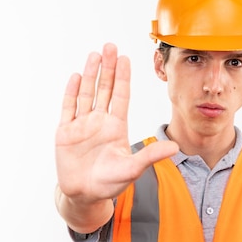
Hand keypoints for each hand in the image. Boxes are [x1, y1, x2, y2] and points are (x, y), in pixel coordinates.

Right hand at [55, 43, 177, 204]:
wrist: (84, 195)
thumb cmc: (109, 183)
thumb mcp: (132, 169)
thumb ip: (150, 156)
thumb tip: (176, 147)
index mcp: (117, 127)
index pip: (121, 96)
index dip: (123, 77)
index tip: (126, 58)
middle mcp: (100, 121)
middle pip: (104, 89)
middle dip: (108, 68)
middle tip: (110, 46)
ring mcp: (82, 125)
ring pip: (87, 93)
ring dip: (90, 74)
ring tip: (94, 55)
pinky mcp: (66, 132)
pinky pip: (68, 108)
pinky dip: (71, 92)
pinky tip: (75, 76)